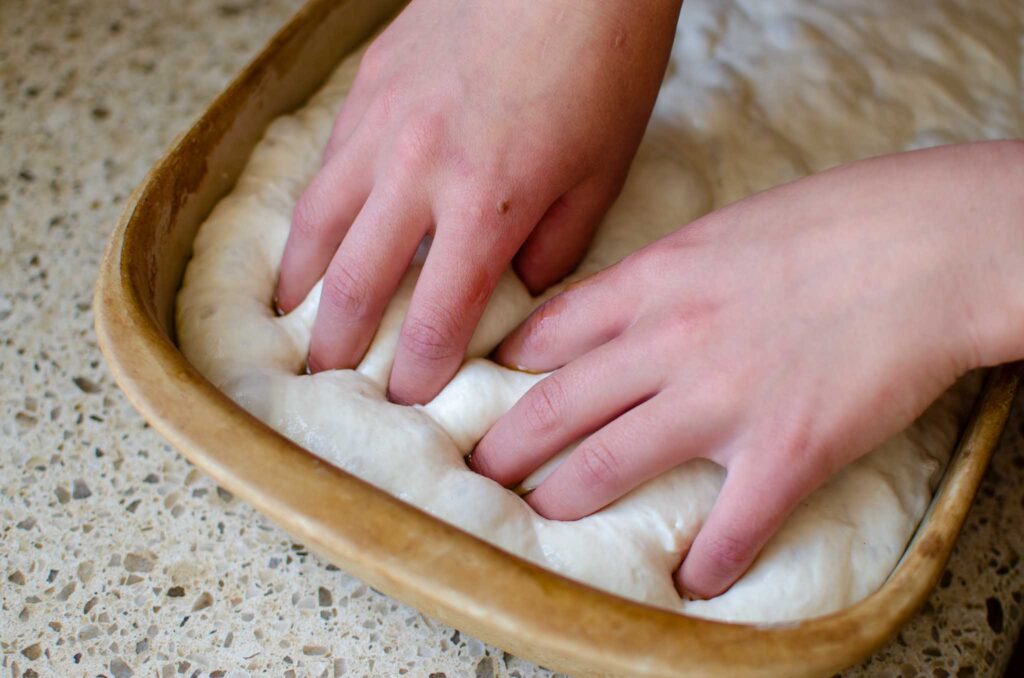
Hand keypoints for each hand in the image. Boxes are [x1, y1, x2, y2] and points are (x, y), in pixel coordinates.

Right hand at [276, 0, 681, 402]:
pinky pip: (327, 161)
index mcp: (487, 202)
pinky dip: (314, 210)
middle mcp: (418, 169)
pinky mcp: (369, 82)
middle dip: (337, 344)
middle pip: (354, 280)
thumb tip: (518, 292)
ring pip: (316, 220)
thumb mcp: (603, 172)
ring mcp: (383, 121)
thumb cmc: (604, 63)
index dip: (416, 371)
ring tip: (291, 317)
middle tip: (327, 379)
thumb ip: (556, 247)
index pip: (434, 315)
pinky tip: (316, 230)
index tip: (406, 401)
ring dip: (300, 280)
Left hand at [471, 141, 1023, 597]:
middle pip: (555, 409)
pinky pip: (728, 527)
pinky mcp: (785, 451)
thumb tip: (625, 307)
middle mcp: (669, 344)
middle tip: (476, 475)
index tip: (490, 393)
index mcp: (654, 281)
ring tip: (538, 526)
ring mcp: (722, 400)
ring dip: (563, 506)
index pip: (548, 334)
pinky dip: (702, 563)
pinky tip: (686, 582)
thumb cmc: (833, 222)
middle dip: (504, 450)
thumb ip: (663, 274)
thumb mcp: (722, 230)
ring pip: (608, 466)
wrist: (929, 244)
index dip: (507, 370)